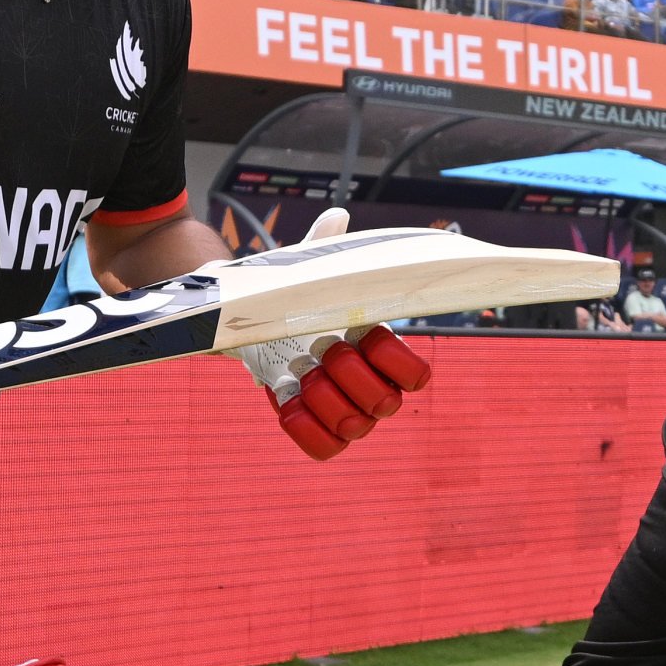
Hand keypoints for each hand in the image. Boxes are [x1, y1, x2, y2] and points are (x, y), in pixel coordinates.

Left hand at [229, 209, 435, 457]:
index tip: (360, 334)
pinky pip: (326, 448)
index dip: (392, 359)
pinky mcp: (316, 426)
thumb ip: (322, 247)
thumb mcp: (302, 271)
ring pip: (356, 427)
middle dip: (350, 377)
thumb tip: (337, 217)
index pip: (417, 374)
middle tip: (321, 351)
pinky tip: (289, 403)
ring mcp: (345, 409)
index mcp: (378, 346)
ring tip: (301, 374)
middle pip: (387, 403)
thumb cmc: (288, 296)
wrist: (248, 324)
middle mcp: (369, 382)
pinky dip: (307, 430)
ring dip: (325, 400)